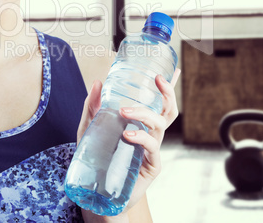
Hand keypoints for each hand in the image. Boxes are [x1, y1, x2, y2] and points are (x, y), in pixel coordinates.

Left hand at [77, 68, 180, 218]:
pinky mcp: (151, 165)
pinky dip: (141, 137)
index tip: (172, 71)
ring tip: (124, 112)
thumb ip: (93, 107)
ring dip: (144, 113)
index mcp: (140, 123)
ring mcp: (152, 149)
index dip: (167, 88)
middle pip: (168, 111)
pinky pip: (152, 147)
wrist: (97, 190)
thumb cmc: (97, 157)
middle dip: (167, 93)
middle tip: (157, 79)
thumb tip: (97, 82)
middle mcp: (150, 134)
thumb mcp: (91, 128)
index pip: (158, 103)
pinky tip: (127, 135)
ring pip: (160, 125)